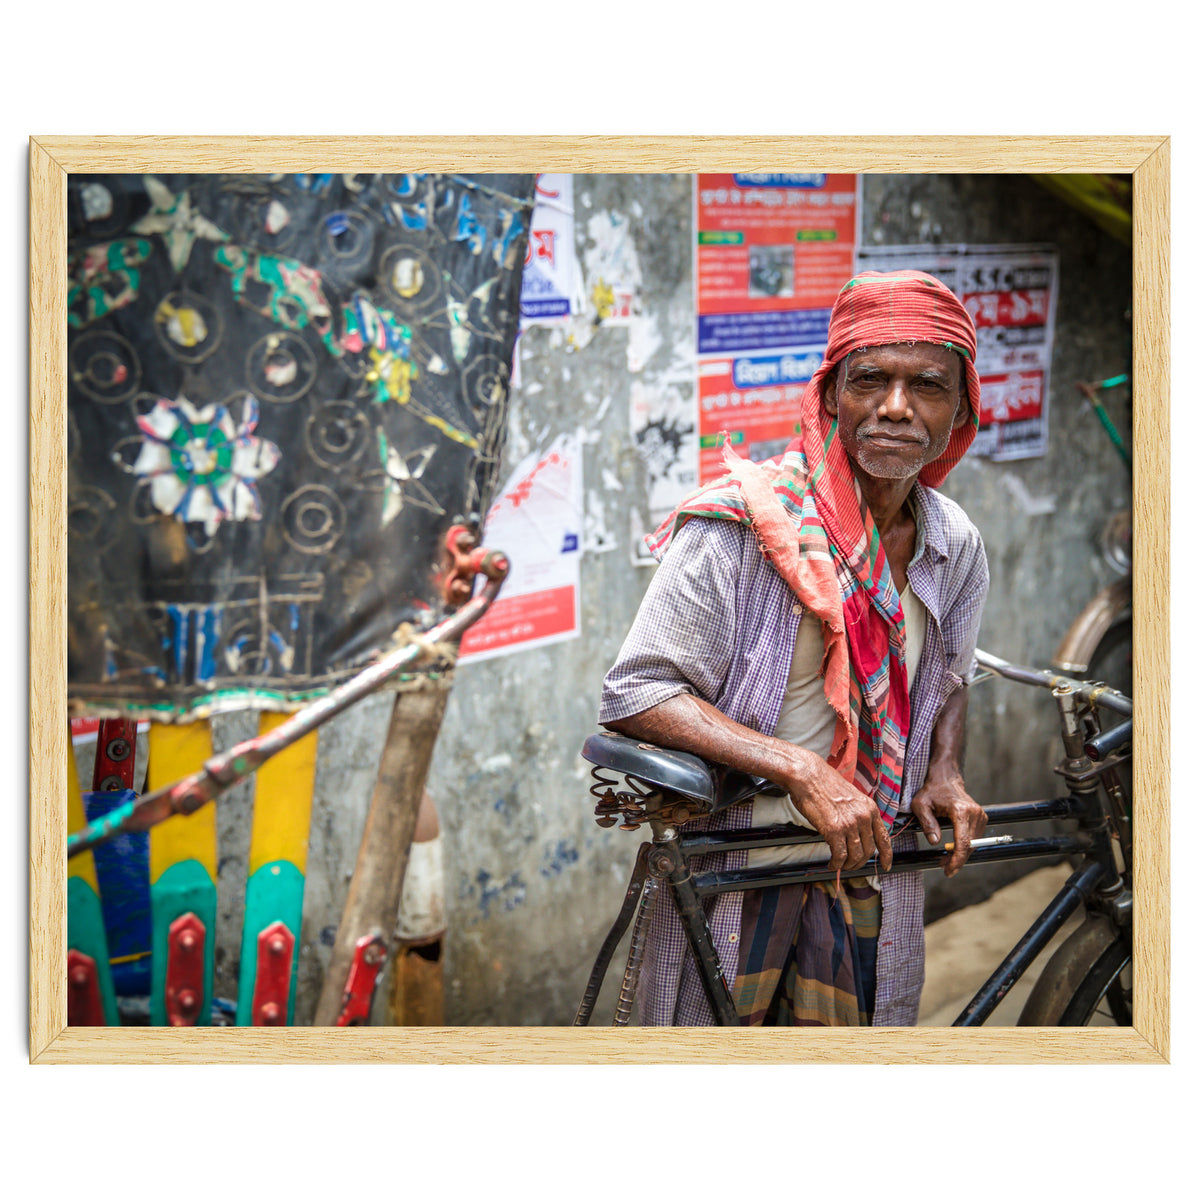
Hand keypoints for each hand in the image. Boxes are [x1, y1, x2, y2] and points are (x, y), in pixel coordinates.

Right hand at [788, 752, 892, 874]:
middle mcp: (863, 817)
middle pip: (869, 851)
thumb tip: (857, 833)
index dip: (886, 855)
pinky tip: (832, 864)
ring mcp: (849, 824)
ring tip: (840, 865)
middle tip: (851, 866)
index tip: (886, 865)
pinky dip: (836, 864)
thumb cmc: (824, 784)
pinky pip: (840, 855)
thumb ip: (858, 814)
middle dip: (860, 863)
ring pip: (855, 856)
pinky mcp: (834, 830)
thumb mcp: (851, 797)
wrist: (808, 776)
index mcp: (870, 808)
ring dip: (848, 865)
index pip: (884, 838)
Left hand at [910, 774, 986, 875]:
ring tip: (945, 858)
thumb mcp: (920, 805)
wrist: (945, 779)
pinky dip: (964, 847)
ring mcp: (980, 816)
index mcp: (961, 811)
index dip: (957, 859)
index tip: (949, 871)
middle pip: (970, 846)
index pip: (963, 842)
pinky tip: (952, 849)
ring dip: (960, 854)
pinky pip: (974, 838)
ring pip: (973, 844)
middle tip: (943, 866)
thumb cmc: (931, 791)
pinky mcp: (981, 818)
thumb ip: (927, 823)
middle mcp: (975, 814)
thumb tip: (935, 842)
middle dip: (957, 860)